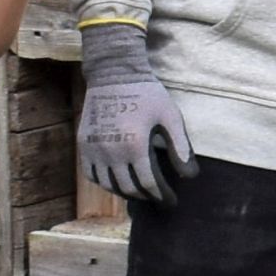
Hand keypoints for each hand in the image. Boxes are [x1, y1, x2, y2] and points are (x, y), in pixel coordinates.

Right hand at [76, 20, 196, 203]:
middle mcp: (111, 152)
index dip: (161, 196)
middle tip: (158, 198)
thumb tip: (191, 176)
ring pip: (108, 184)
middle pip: (128, 188)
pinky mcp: (84, 144)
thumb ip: (181, 147)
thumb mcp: (170, 116)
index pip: (148, 184)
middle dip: (146, 197)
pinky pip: (91, 174)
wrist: (114, 74)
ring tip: (140, 192)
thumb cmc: (147, 94)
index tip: (171, 201)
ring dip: (125, 192)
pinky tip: (117, 181)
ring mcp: (94, 149)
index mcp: (135, 146)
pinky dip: (104, 183)